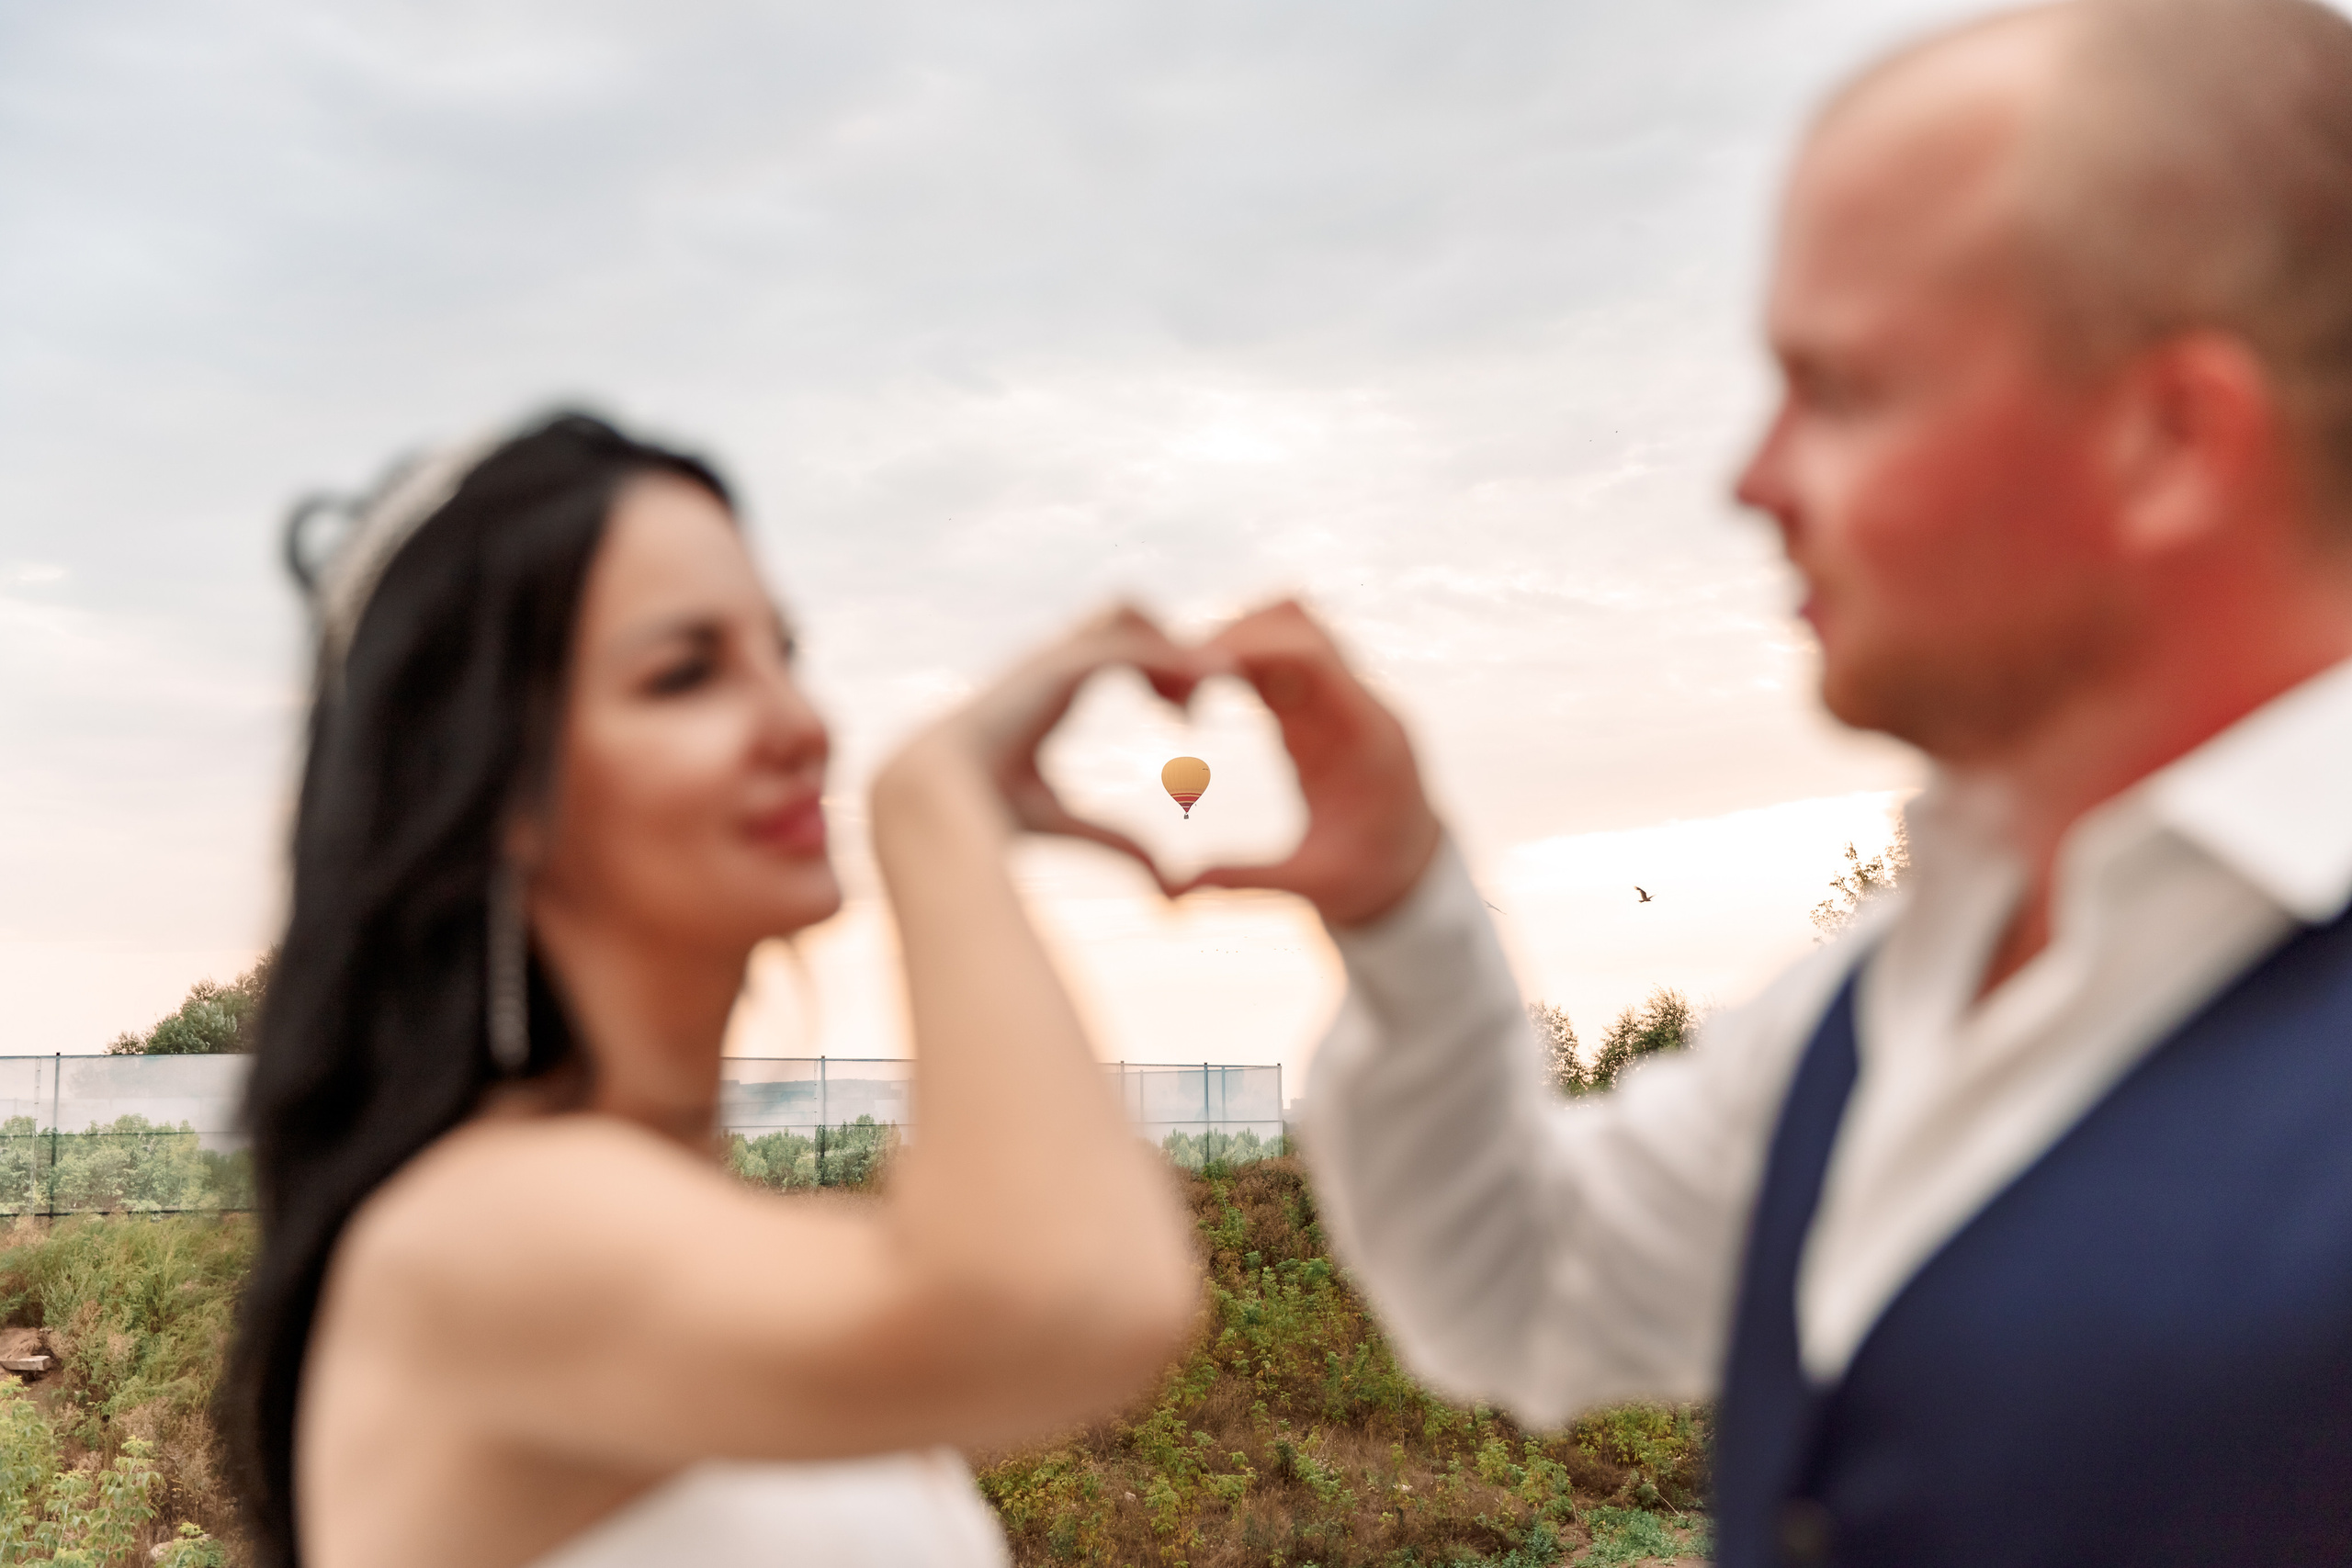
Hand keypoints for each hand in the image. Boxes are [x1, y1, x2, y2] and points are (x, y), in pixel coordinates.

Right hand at [876, 605, 1205, 885]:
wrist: (931, 802)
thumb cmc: (984, 814)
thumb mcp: (1068, 823)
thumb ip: (1116, 841)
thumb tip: (1166, 874)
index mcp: (1052, 687)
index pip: (1117, 647)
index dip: (1162, 669)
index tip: (1186, 719)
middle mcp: (1052, 662)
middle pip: (1124, 612)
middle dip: (1171, 642)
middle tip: (1193, 704)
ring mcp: (1050, 658)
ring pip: (1126, 610)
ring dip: (1169, 642)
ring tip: (1193, 694)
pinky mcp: (1055, 668)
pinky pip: (1124, 646)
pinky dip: (1162, 662)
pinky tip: (1182, 705)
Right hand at [1177, 600, 1441, 926]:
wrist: (1412, 869)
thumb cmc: (1368, 879)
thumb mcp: (1314, 887)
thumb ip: (1248, 879)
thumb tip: (1176, 888)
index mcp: (1366, 737)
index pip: (1311, 656)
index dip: (1248, 647)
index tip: (1190, 669)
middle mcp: (1358, 702)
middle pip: (1297, 623)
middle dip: (1231, 635)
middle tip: (1170, 677)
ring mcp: (1341, 695)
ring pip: (1291, 625)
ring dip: (1236, 637)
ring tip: (1181, 680)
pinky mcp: (1322, 700)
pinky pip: (1284, 650)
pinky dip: (1243, 652)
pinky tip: (1201, 684)